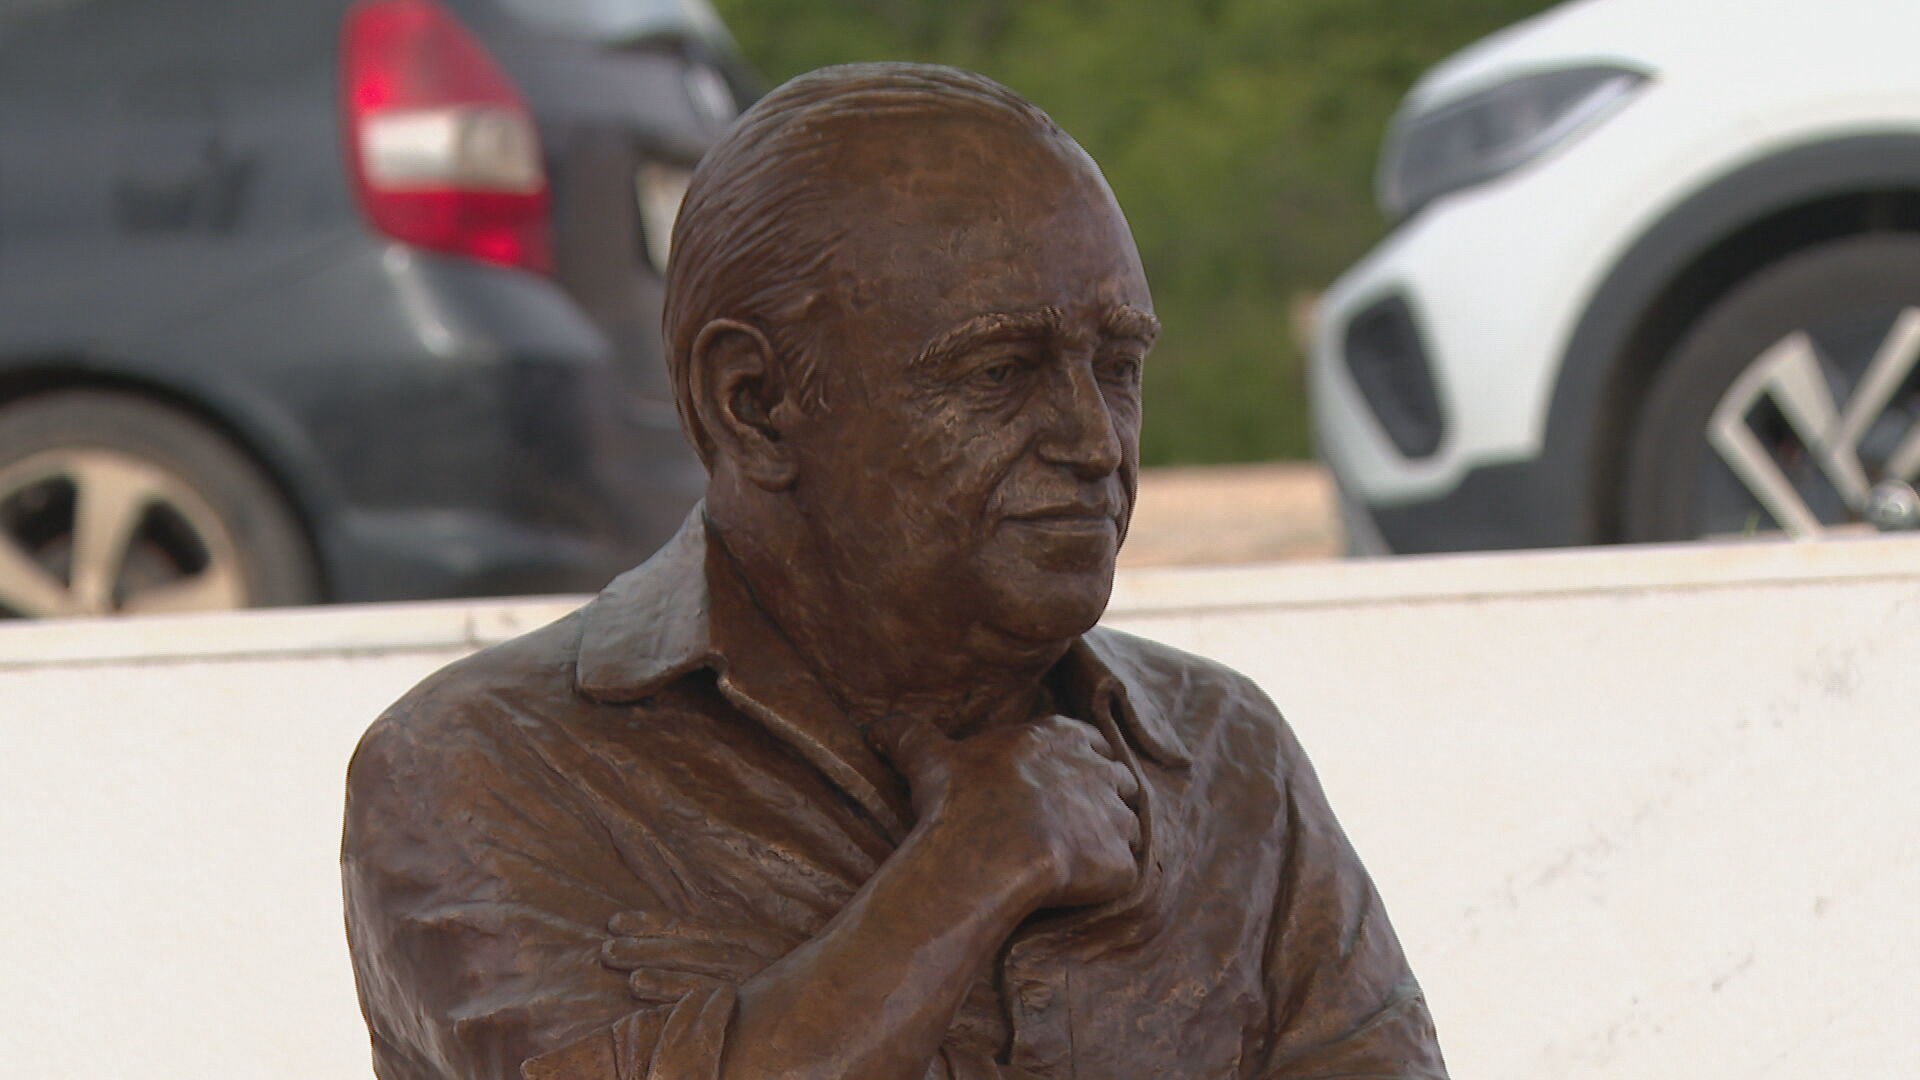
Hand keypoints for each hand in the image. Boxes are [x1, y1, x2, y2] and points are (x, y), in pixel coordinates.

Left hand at [601, 911, 798, 1002]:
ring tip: (626, 973)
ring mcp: (752, 984)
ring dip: (657, 973)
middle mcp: (747, 957)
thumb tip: (689, 937)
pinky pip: (711, 1002)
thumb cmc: (802, 971)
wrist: (848, 988)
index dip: (654, 923)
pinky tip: (646, 993)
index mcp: (748, 937)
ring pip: (696, 976)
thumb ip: (732, 942)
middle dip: (645, 947)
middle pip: (687, 950)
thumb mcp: (770, 947)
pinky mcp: (754, 1008)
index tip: (617, 920)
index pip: (693, 929)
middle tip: (606, 948)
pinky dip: (676, 995)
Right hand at [869, 714, 1141, 912]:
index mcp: (1062, 737)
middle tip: (1069, 827)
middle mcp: (1099, 770)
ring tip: (1074, 861)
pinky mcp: (1123, 863)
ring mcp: (1116, 817)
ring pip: (1128, 826)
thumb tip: (874, 729)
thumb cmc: (958, 803)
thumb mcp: (927, 758)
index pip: (1091, 743)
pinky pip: (1124, 871)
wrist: (983, 858)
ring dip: (1109, 840)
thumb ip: (907, 735)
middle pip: (1118, 782)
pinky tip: (1075, 889)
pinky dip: (1106, 880)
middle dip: (1103, 800)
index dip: (1080, 764)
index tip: (1060, 786)